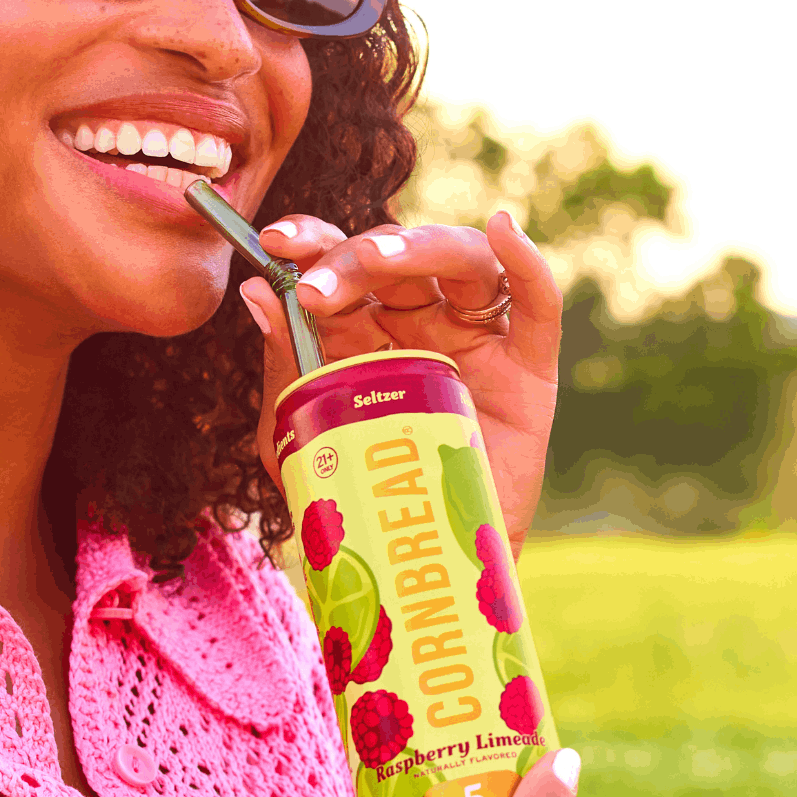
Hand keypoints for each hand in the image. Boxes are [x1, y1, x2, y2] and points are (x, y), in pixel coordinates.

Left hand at [238, 211, 561, 550]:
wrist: (415, 564)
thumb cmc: (355, 493)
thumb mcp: (301, 431)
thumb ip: (285, 362)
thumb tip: (257, 290)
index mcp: (367, 324)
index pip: (343, 262)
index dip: (313, 241)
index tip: (273, 241)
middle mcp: (423, 320)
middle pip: (399, 259)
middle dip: (354, 259)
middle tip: (317, 290)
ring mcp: (478, 340)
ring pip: (463, 262)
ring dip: (421, 248)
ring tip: (380, 262)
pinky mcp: (528, 371)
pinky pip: (538, 306)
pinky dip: (527, 264)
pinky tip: (505, 231)